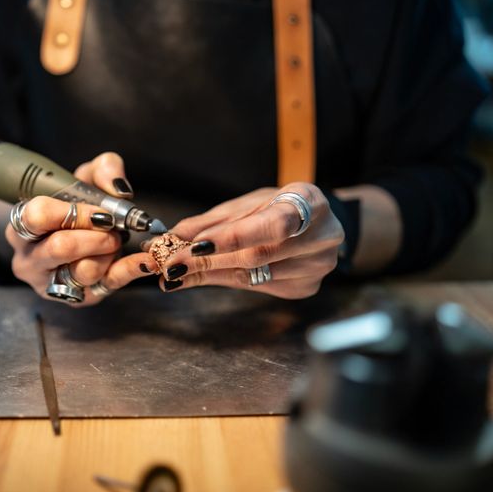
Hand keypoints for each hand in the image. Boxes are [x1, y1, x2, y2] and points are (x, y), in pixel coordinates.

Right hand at [5, 152, 138, 305]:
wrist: (80, 236)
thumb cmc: (77, 205)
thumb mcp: (86, 178)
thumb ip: (103, 170)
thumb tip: (119, 188)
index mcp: (21, 226)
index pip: (37, 216)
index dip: (74, 212)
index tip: (100, 212)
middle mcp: (28, 259)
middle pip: (60, 247)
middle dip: (96, 235)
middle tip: (113, 229)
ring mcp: (50, 283)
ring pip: (84, 270)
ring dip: (110, 252)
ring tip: (114, 242)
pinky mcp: (76, 298)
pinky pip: (107, 285)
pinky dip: (130, 270)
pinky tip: (145, 260)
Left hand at [152, 183, 344, 298]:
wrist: (316, 222)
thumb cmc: (280, 207)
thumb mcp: (249, 203)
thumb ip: (213, 221)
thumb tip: (173, 237)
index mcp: (310, 203)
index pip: (273, 225)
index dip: (234, 236)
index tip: (196, 245)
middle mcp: (321, 238)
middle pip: (258, 256)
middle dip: (208, 260)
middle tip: (171, 262)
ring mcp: (317, 267)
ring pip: (253, 275)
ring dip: (210, 274)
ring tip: (177, 271)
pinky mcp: (305, 288)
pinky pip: (257, 287)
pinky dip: (225, 281)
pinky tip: (202, 276)